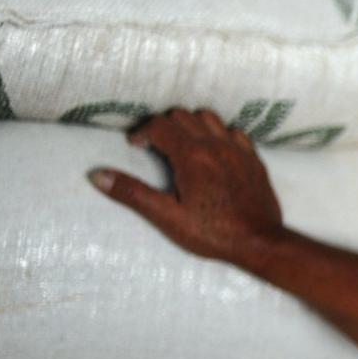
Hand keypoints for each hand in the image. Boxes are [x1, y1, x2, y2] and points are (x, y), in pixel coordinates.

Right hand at [89, 108, 288, 265]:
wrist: (260, 242)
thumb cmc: (213, 233)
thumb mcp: (167, 216)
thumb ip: (133, 193)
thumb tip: (98, 175)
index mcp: (193, 156)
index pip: (160, 125)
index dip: (142, 132)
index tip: (135, 146)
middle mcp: (216, 145)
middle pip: (182, 116)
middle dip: (163, 125)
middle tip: (154, 146)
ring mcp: (238, 149)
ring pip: (209, 118)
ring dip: (191, 124)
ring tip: (181, 145)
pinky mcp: (254, 159)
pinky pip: (234, 131)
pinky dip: (218, 134)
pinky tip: (213, 152)